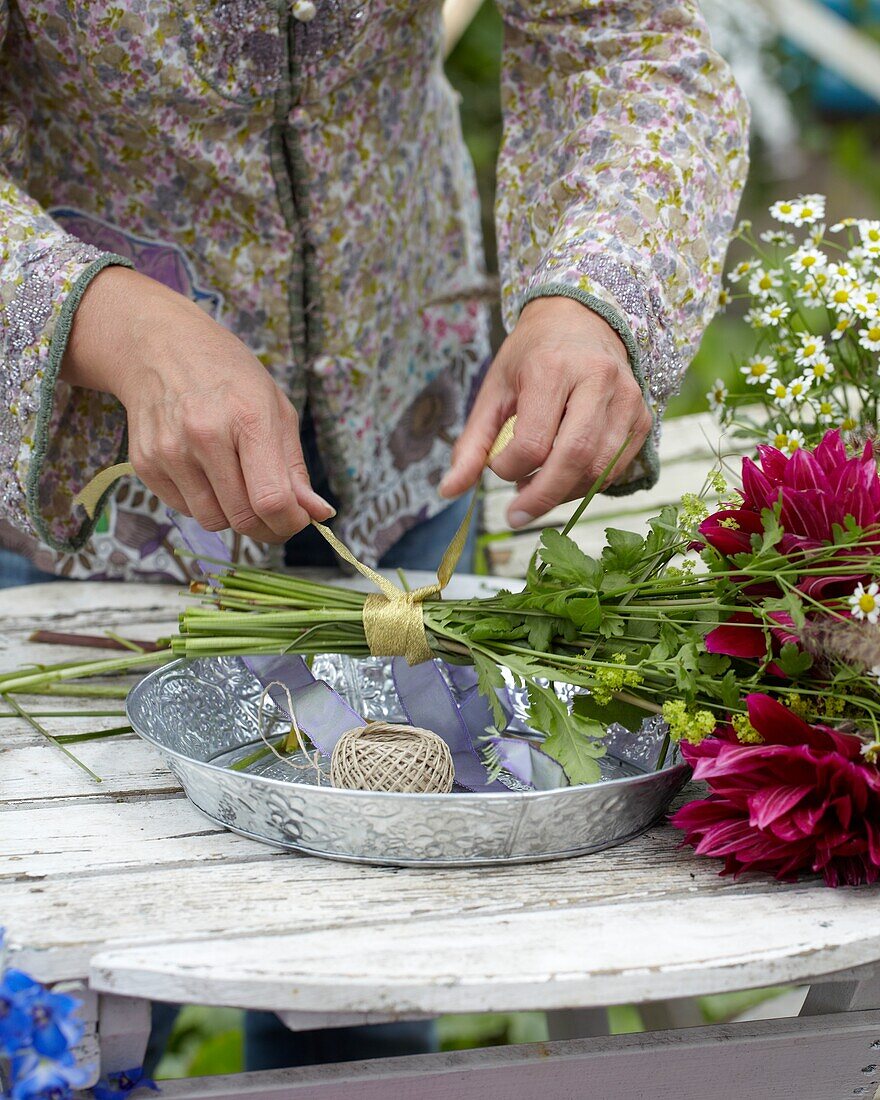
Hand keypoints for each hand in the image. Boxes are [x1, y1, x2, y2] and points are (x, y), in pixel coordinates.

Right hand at [61, 267, 333, 542]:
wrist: (160, 346)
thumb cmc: (228, 375)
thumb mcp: (275, 408)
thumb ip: (295, 468)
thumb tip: (318, 515)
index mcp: (248, 418)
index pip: (271, 499)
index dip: (291, 524)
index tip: (298, 521)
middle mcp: (204, 435)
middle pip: (242, 518)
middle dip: (266, 528)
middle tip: (274, 515)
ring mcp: (170, 451)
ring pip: (212, 522)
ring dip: (233, 517)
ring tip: (237, 484)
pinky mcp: (145, 464)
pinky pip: (185, 510)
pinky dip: (203, 503)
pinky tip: (206, 472)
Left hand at [440, 296, 651, 527]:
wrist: (581, 319)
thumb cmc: (531, 357)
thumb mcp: (493, 391)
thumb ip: (472, 443)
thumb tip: (448, 491)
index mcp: (552, 368)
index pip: (533, 442)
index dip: (510, 468)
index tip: (497, 467)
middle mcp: (597, 379)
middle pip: (574, 458)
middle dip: (542, 497)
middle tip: (516, 515)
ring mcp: (627, 398)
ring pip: (600, 469)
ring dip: (566, 492)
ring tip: (539, 486)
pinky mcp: (643, 416)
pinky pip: (617, 467)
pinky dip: (589, 483)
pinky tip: (566, 476)